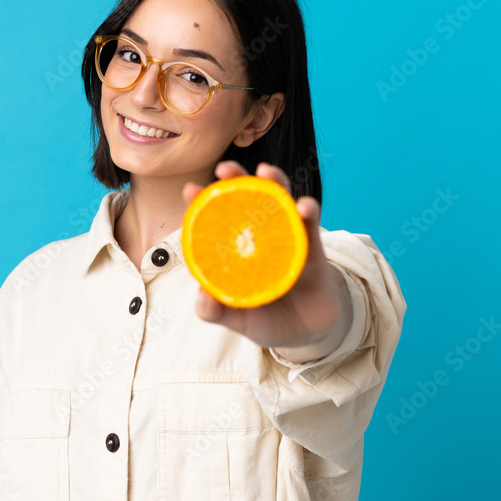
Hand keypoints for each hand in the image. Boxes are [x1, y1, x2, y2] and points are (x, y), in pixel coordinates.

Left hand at [181, 160, 352, 362]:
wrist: (307, 333)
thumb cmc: (266, 320)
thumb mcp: (238, 319)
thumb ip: (216, 311)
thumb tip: (202, 297)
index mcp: (236, 250)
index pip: (216, 219)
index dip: (202, 202)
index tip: (189, 189)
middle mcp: (259, 236)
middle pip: (247, 198)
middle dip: (236, 178)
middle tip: (224, 168)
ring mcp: (286, 236)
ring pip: (280, 200)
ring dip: (274, 182)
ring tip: (266, 171)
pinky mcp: (312, 244)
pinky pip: (311, 222)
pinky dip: (308, 210)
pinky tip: (303, 206)